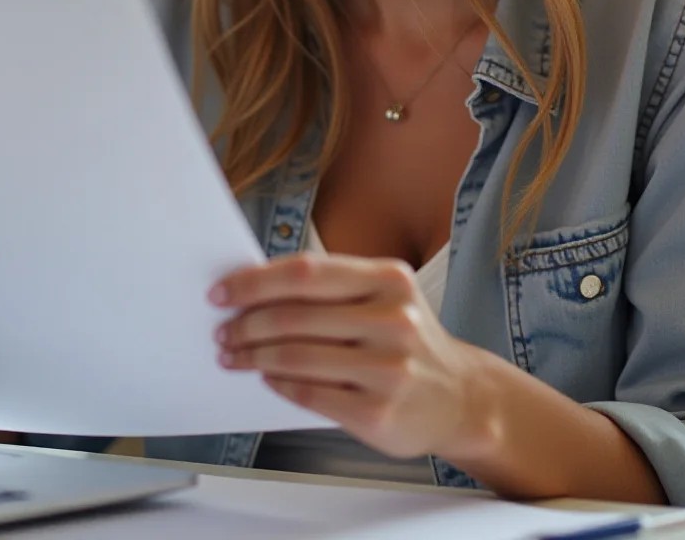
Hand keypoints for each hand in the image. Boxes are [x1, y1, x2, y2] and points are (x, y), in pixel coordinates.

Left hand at [212, 255, 493, 459]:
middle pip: (294, 316)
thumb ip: (332, 290)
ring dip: (252, 356)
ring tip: (233, 355)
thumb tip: (255, 290)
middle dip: (246, 324)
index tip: (221, 291)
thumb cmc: (410, 344)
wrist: (462, 399)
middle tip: (223, 331)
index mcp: (390, 280)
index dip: (254, 282)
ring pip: (294, 356)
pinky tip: (267, 377)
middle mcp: (394, 320)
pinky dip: (278, 384)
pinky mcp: (378, 411)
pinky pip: (308, 393)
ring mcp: (388, 368)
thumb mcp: (387, 299)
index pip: (305, 273)